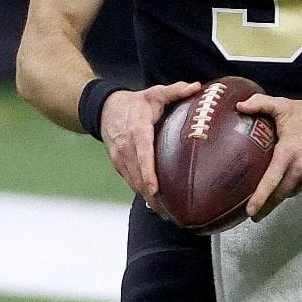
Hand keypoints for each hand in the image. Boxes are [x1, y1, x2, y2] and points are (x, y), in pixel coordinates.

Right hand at [100, 81, 200, 204]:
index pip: (143, 154)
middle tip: (170, 213)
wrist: (104, 109)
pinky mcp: (118, 164)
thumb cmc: (135, 103)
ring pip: (133, 182)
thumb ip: (175, 91)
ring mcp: (120, 157)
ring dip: (147, 199)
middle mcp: (126, 147)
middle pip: (138, 175)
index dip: (148, 173)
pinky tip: (154, 205)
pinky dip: (141, 193)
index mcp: (137, 130)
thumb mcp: (154, 93)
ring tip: (166, 215)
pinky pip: (130, 181)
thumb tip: (196, 86)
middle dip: (152, 196)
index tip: (155, 189)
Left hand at [236, 95, 301, 219]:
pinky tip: (287, 184)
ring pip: (291, 192)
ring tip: (268, 200)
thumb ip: (260, 104)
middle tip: (254, 214)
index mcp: (288, 153)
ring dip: (280, 196)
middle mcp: (301, 167)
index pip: (271, 181)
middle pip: (280, 194)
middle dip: (266, 206)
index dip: (260, 198)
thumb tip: (239, 106)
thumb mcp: (282, 105)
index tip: (250, 211)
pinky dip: (293, 188)